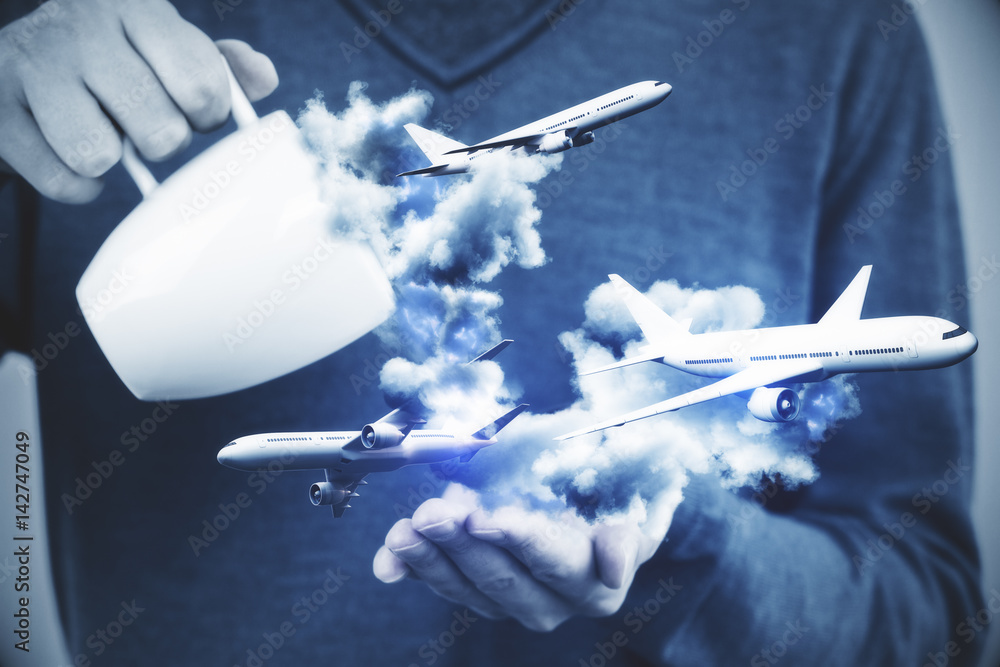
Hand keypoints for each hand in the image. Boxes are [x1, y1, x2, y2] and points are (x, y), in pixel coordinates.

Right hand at [0, 0, 277, 202]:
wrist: (24, 56)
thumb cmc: (116, 57)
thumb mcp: (168, 48)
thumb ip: (221, 65)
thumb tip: (264, 77)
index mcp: (135, 7)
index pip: (201, 83)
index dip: (209, 115)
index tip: (198, 113)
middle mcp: (81, 28)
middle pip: (158, 128)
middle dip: (163, 141)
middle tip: (149, 127)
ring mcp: (34, 66)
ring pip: (100, 154)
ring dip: (113, 160)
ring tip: (108, 136)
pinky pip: (62, 178)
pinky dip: (79, 185)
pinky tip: (77, 158)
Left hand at [373, 485, 668, 631]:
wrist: (597, 490)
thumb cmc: (616, 488)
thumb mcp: (636, 496)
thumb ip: (626, 529)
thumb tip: (613, 564)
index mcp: (597, 582)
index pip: (558, 564)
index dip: (522, 543)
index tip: (488, 518)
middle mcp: (554, 601)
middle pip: (503, 580)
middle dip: (463, 545)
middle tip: (436, 512)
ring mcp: (511, 600)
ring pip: (465, 587)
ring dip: (430, 556)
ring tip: (408, 526)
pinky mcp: (475, 590)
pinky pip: (438, 582)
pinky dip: (409, 566)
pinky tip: (387, 557)